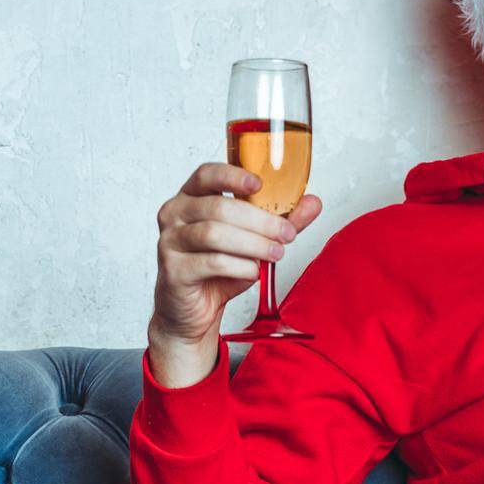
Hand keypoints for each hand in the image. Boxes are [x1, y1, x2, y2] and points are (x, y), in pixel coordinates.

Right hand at [149, 163, 321, 377]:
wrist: (194, 309)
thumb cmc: (219, 268)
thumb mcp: (254, 240)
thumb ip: (281, 220)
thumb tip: (314, 202)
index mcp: (192, 197)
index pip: (206, 174)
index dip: (232, 176)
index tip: (259, 184)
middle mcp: (175, 214)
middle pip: (219, 207)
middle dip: (260, 221)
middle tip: (286, 234)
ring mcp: (170, 242)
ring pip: (214, 233)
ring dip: (253, 244)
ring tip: (275, 253)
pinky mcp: (173, 270)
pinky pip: (211, 262)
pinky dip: (240, 266)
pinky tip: (254, 271)